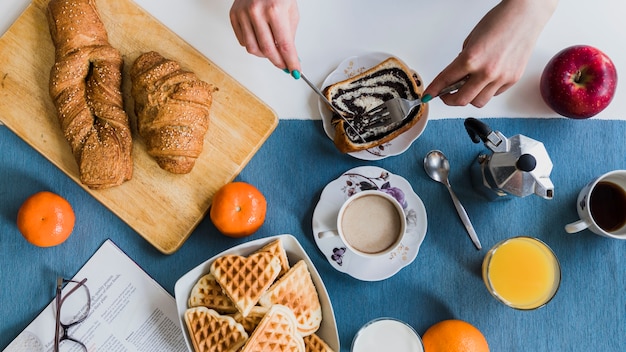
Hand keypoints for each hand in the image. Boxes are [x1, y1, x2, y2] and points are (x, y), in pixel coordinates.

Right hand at [230, 0, 300, 75]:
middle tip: (284, 65)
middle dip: (278, 62)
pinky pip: (243, 41)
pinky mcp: (233, 16)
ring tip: (272, 50)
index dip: (290, 61)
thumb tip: (289, 56)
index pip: (284, 45)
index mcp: (274, 10)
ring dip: (264, 55)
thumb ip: (289, 35)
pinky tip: (260, 38)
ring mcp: (243, 14)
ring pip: (253, 49)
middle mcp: (256, 12)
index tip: (294, 71)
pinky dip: (253, 45)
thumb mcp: (291, 11)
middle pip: (267, 50)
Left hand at [424, 0, 558, 106]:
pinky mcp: (512, 80)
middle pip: (461, 100)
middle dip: (449, 100)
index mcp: (472, 59)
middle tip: (446, 95)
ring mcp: (501, 78)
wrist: (525, 15)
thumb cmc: (499, 21)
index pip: (446, 81)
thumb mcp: (471, 40)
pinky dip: (486, 91)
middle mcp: (487, 71)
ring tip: (466, 88)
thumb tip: (456, 76)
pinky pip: (494, 94)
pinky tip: (484, 81)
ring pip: (478, 102)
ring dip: (469, 98)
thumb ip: (462, 60)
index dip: (434, 90)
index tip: (428, 96)